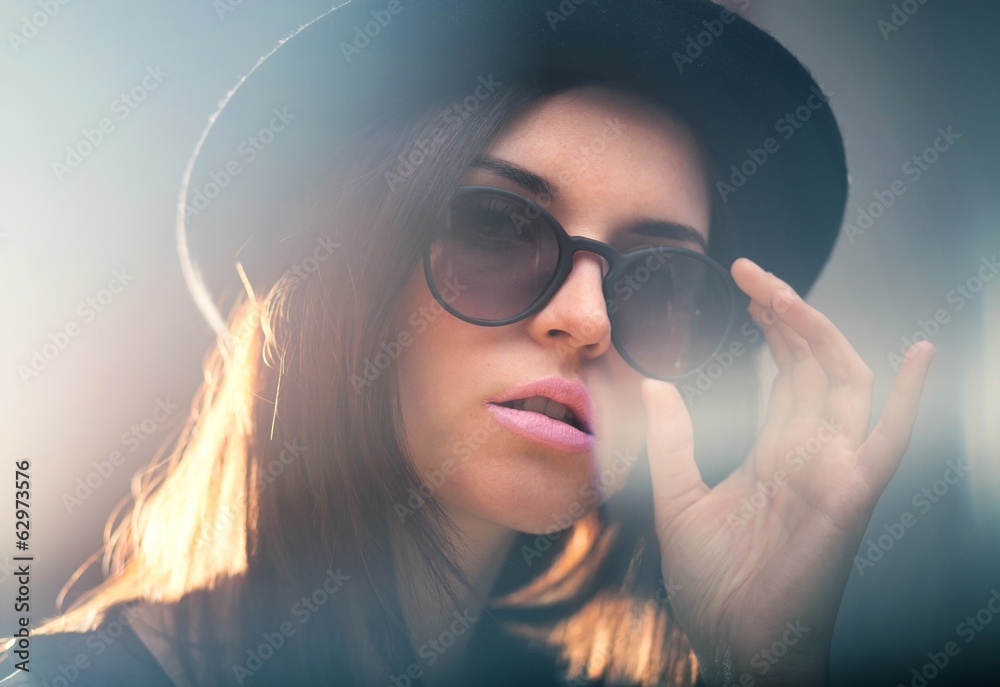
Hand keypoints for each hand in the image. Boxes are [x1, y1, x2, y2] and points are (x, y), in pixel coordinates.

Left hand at [642, 257, 934, 685]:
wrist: (735, 644)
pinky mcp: (849, 493)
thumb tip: (656, 385)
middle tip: (751, 274)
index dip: (771, 329)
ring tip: (781, 293)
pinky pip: (890, 439)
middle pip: (811, 366)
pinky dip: (910, 397)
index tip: (743, 288)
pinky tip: (916, 353)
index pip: (785, 375)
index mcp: (773, 453)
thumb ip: (672, 441)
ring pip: (841, 382)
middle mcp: (808, 453)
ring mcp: (832, 469)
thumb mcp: (678, 498)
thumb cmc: (713, 584)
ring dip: (817, 333)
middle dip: (786, 315)